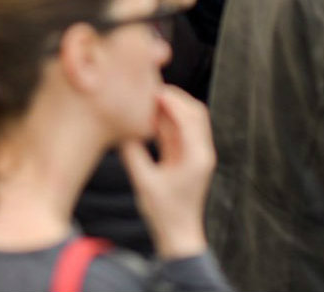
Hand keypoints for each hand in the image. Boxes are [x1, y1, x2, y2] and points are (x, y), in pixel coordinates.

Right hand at [120, 87, 214, 260]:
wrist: (178, 234)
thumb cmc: (164, 213)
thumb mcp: (144, 182)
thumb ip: (133, 154)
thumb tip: (122, 129)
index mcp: (197, 156)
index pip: (189, 117)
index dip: (171, 100)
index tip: (152, 90)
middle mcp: (202, 152)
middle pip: (195, 112)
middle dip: (174, 97)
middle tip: (150, 88)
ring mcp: (196, 154)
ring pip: (188, 119)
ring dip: (171, 107)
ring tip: (148, 98)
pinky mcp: (187, 157)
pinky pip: (180, 131)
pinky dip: (167, 120)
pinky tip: (149, 116)